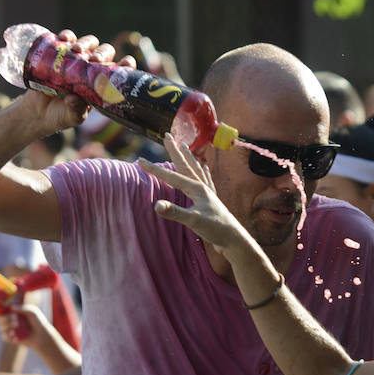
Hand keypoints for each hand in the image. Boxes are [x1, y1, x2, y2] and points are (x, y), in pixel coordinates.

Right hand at [0, 305, 52, 348]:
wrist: (42, 336)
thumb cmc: (38, 322)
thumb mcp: (32, 312)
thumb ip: (22, 308)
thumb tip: (11, 307)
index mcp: (14, 313)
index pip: (4, 310)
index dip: (5, 312)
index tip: (13, 315)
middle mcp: (10, 320)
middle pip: (0, 319)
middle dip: (6, 320)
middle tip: (16, 324)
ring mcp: (10, 329)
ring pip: (2, 327)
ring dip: (7, 328)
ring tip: (15, 331)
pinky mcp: (11, 338)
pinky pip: (4, 337)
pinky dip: (9, 337)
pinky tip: (16, 338)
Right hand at [23, 31, 136, 134]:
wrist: (36, 113)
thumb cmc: (60, 116)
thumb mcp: (71, 117)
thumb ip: (76, 110)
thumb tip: (73, 99)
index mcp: (100, 84)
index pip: (118, 70)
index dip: (125, 65)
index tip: (127, 63)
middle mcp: (91, 69)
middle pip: (104, 53)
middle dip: (103, 54)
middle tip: (94, 60)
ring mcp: (75, 59)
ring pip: (89, 43)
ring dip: (86, 43)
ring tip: (77, 51)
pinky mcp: (58, 53)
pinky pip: (66, 39)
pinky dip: (66, 36)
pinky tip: (63, 39)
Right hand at [141, 134, 251, 253]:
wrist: (234, 239)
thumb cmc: (215, 229)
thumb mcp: (193, 222)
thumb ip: (175, 212)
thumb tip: (156, 205)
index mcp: (197, 189)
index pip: (171, 176)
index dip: (154, 169)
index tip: (139, 161)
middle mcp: (203, 187)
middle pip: (185, 165)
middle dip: (174, 150)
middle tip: (167, 135)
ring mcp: (208, 193)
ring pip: (195, 170)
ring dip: (188, 157)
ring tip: (184, 145)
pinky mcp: (212, 200)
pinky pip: (206, 180)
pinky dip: (202, 172)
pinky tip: (204, 168)